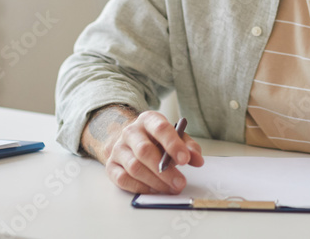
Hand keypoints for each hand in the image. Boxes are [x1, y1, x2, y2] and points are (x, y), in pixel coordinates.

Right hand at [81, 106, 203, 193]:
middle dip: (165, 171)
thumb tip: (197, 160)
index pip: (160, 129)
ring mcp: (118, 149)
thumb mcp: (174, 137)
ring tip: (171, 188)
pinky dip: (140, 187)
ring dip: (155, 182)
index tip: (185, 160)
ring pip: (134, 167)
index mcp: (148, 120)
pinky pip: (123, 179)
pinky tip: (154, 190)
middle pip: (144, 151)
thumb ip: (188, 147)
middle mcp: (130, 132)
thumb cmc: (155, 139)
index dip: (173, 145)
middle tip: (180, 182)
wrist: (128, 140)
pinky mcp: (111, 166)